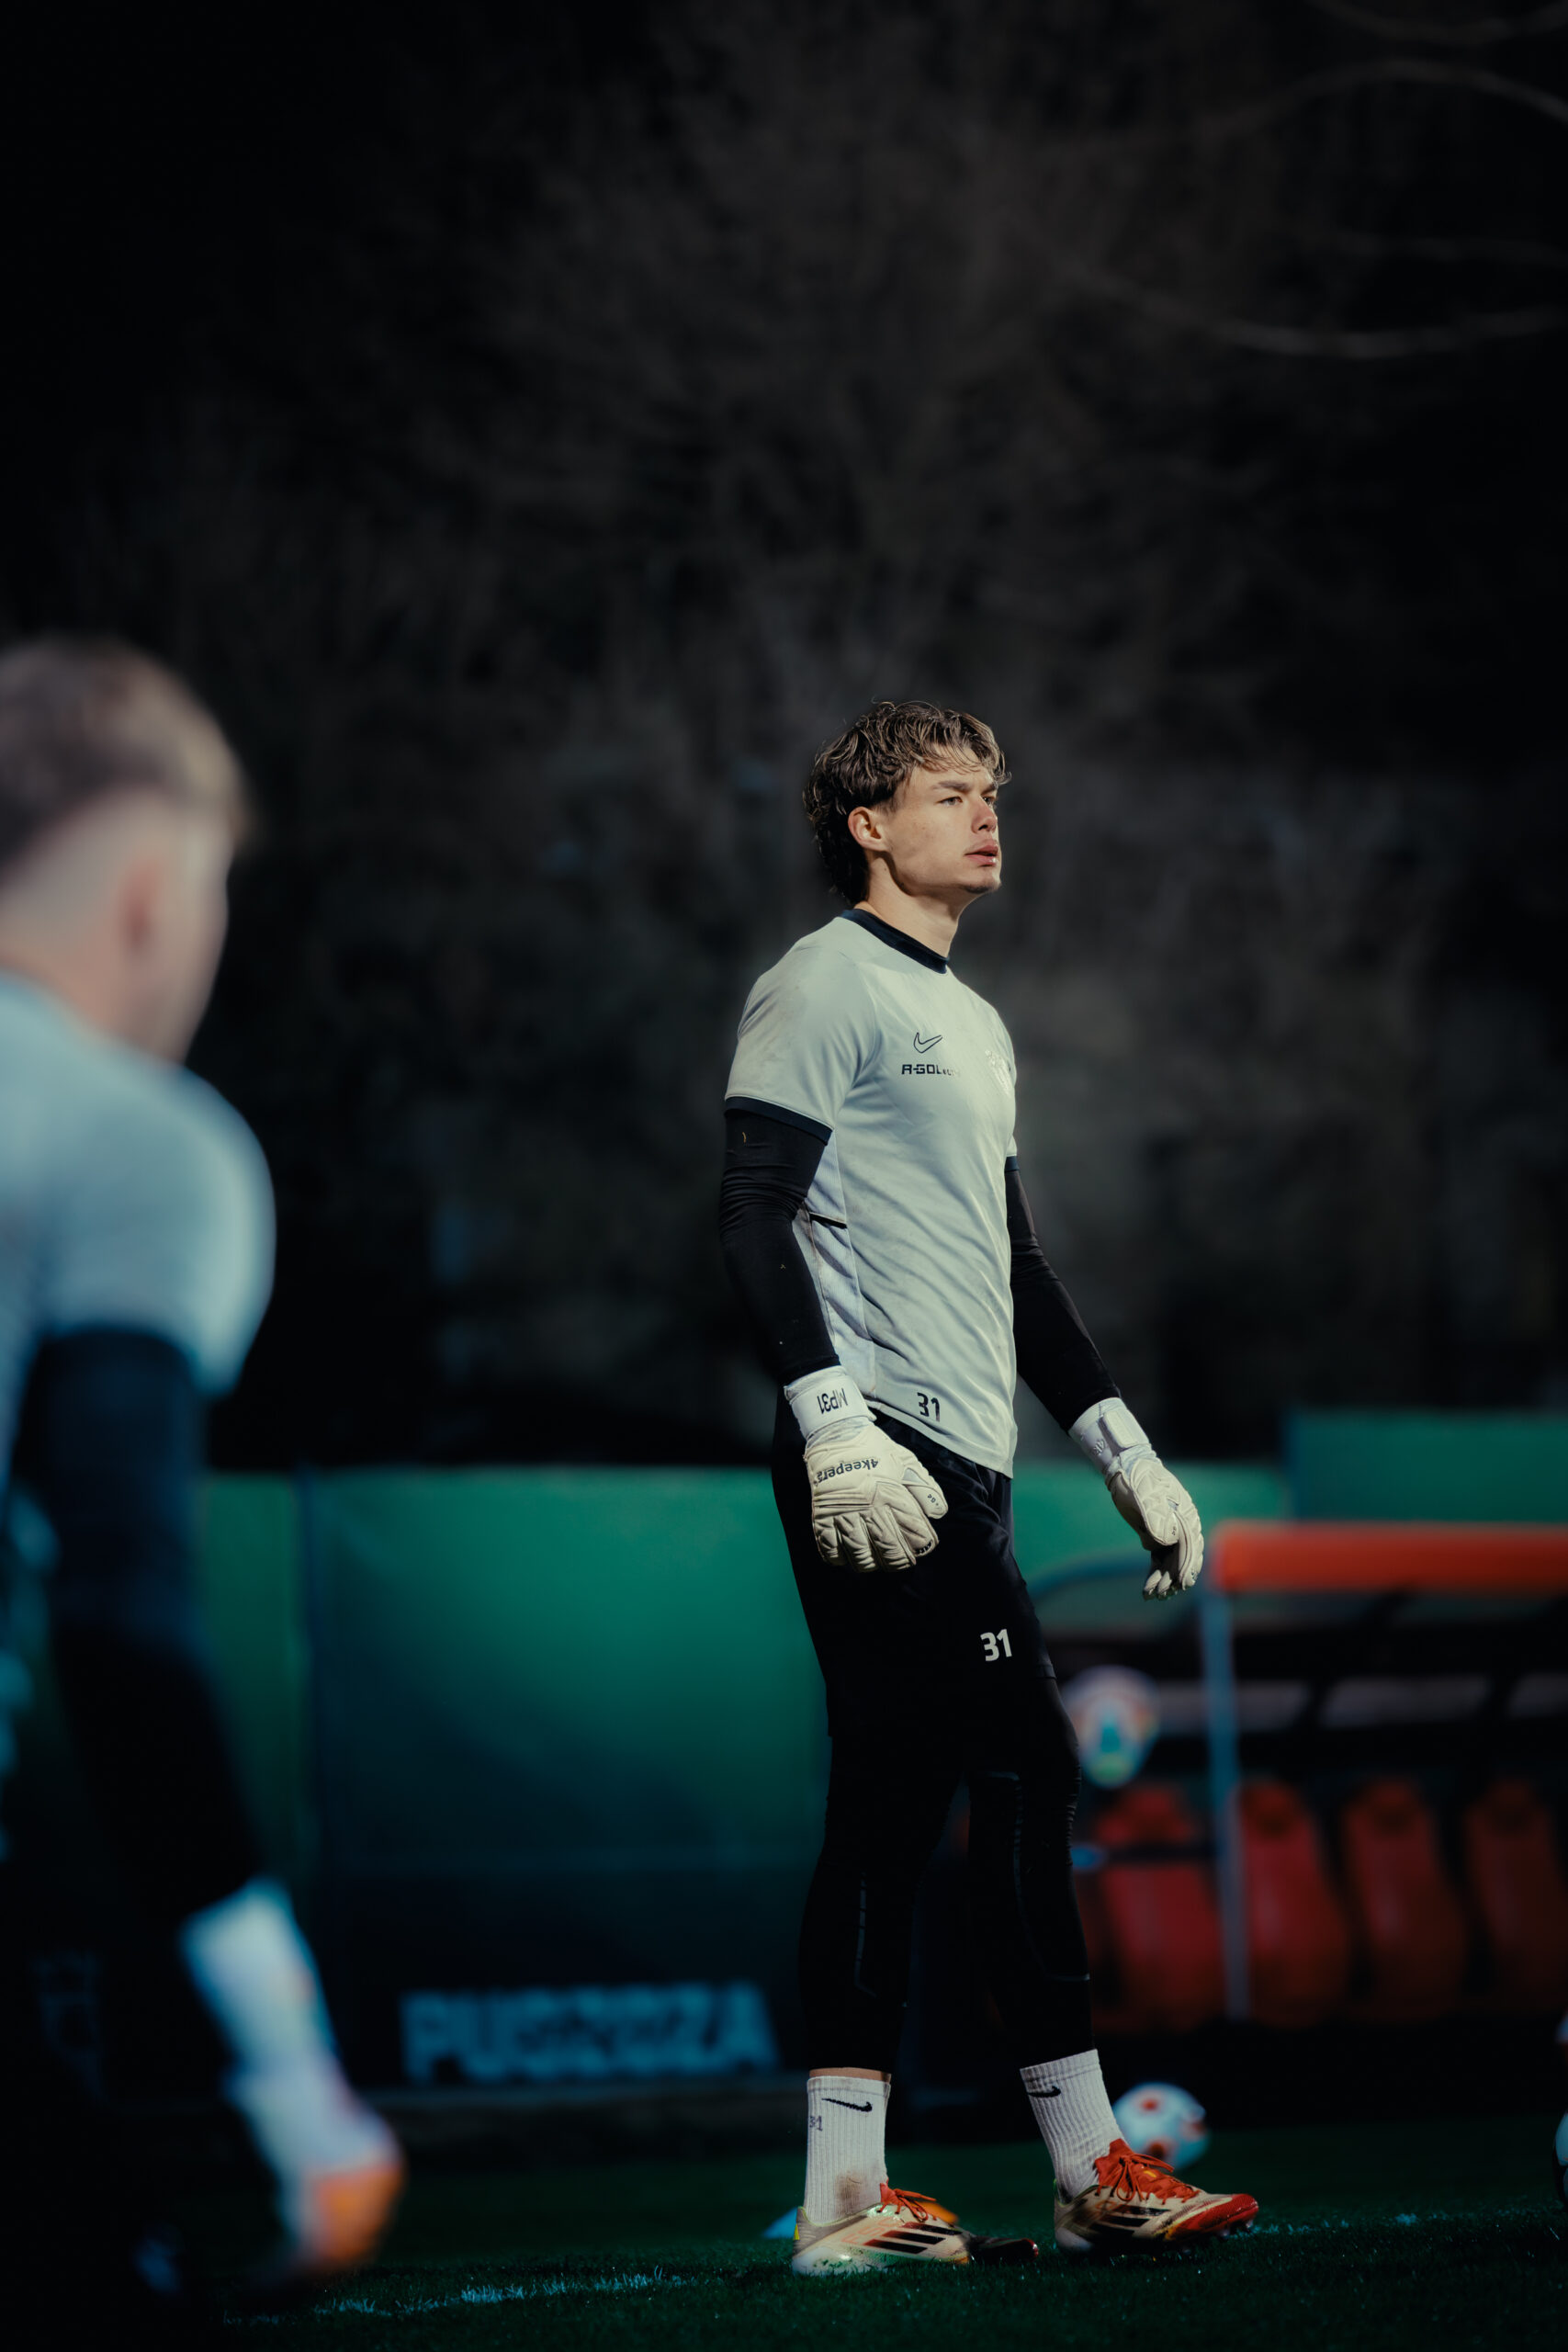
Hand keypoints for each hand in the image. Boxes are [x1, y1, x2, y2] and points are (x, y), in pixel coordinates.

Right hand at [804, 1420, 948, 1572]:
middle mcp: (868, 1507)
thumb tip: (939, 1514)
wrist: (836, 1433)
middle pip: (889, 1551)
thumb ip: (926, 1488)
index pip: (914, 1534)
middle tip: (901, 1560)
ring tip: (875, 1558)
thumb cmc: (875, 1449)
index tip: (922, 1546)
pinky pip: (830, 1551)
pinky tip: (848, 1554)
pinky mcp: (822, 1517)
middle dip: (899, 1561)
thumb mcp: (906, 1462)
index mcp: (891, 1494)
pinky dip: (840, 1559)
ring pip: (861, 1556)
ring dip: (871, 1563)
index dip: (922, 1545)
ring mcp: (843, 1514)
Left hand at [1108, 1454, 1203, 1597]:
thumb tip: (1165, 1542)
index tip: (1180, 1584)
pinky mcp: (1157, 1536)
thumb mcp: (1144, 1496)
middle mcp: (1182, 1527)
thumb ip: (1156, 1517)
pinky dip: (1154, 1573)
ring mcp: (1170, 1532)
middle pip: (1181, 1558)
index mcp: (1185, 1516)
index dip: (1185, 1566)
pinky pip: (1159, 1559)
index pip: (1189, 1546)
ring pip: (1169, 1562)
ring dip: (1162, 1580)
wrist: (1126, 1467)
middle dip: (1172, 1579)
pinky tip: (1148, 1588)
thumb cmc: (1137, 1479)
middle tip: (1160, 1595)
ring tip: (1151, 1596)